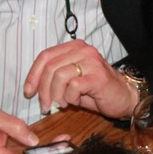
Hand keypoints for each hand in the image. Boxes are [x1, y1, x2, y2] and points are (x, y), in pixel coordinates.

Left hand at [23, 40, 139, 120]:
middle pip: (50, 67)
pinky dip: (70, 98)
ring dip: (56, 95)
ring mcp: (92, 62)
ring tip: (63, 103)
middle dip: (43, 90)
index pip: (45, 56)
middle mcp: (83, 50)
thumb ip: (53, 77)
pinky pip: (73, 86)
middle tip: (45, 105)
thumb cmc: (95, 91)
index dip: (33, 75)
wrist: (124, 98)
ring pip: (59, 76)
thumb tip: (32, 87)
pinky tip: (75, 102)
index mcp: (74, 47)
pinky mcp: (98, 77)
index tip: (28, 92)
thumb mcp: (70, 80)